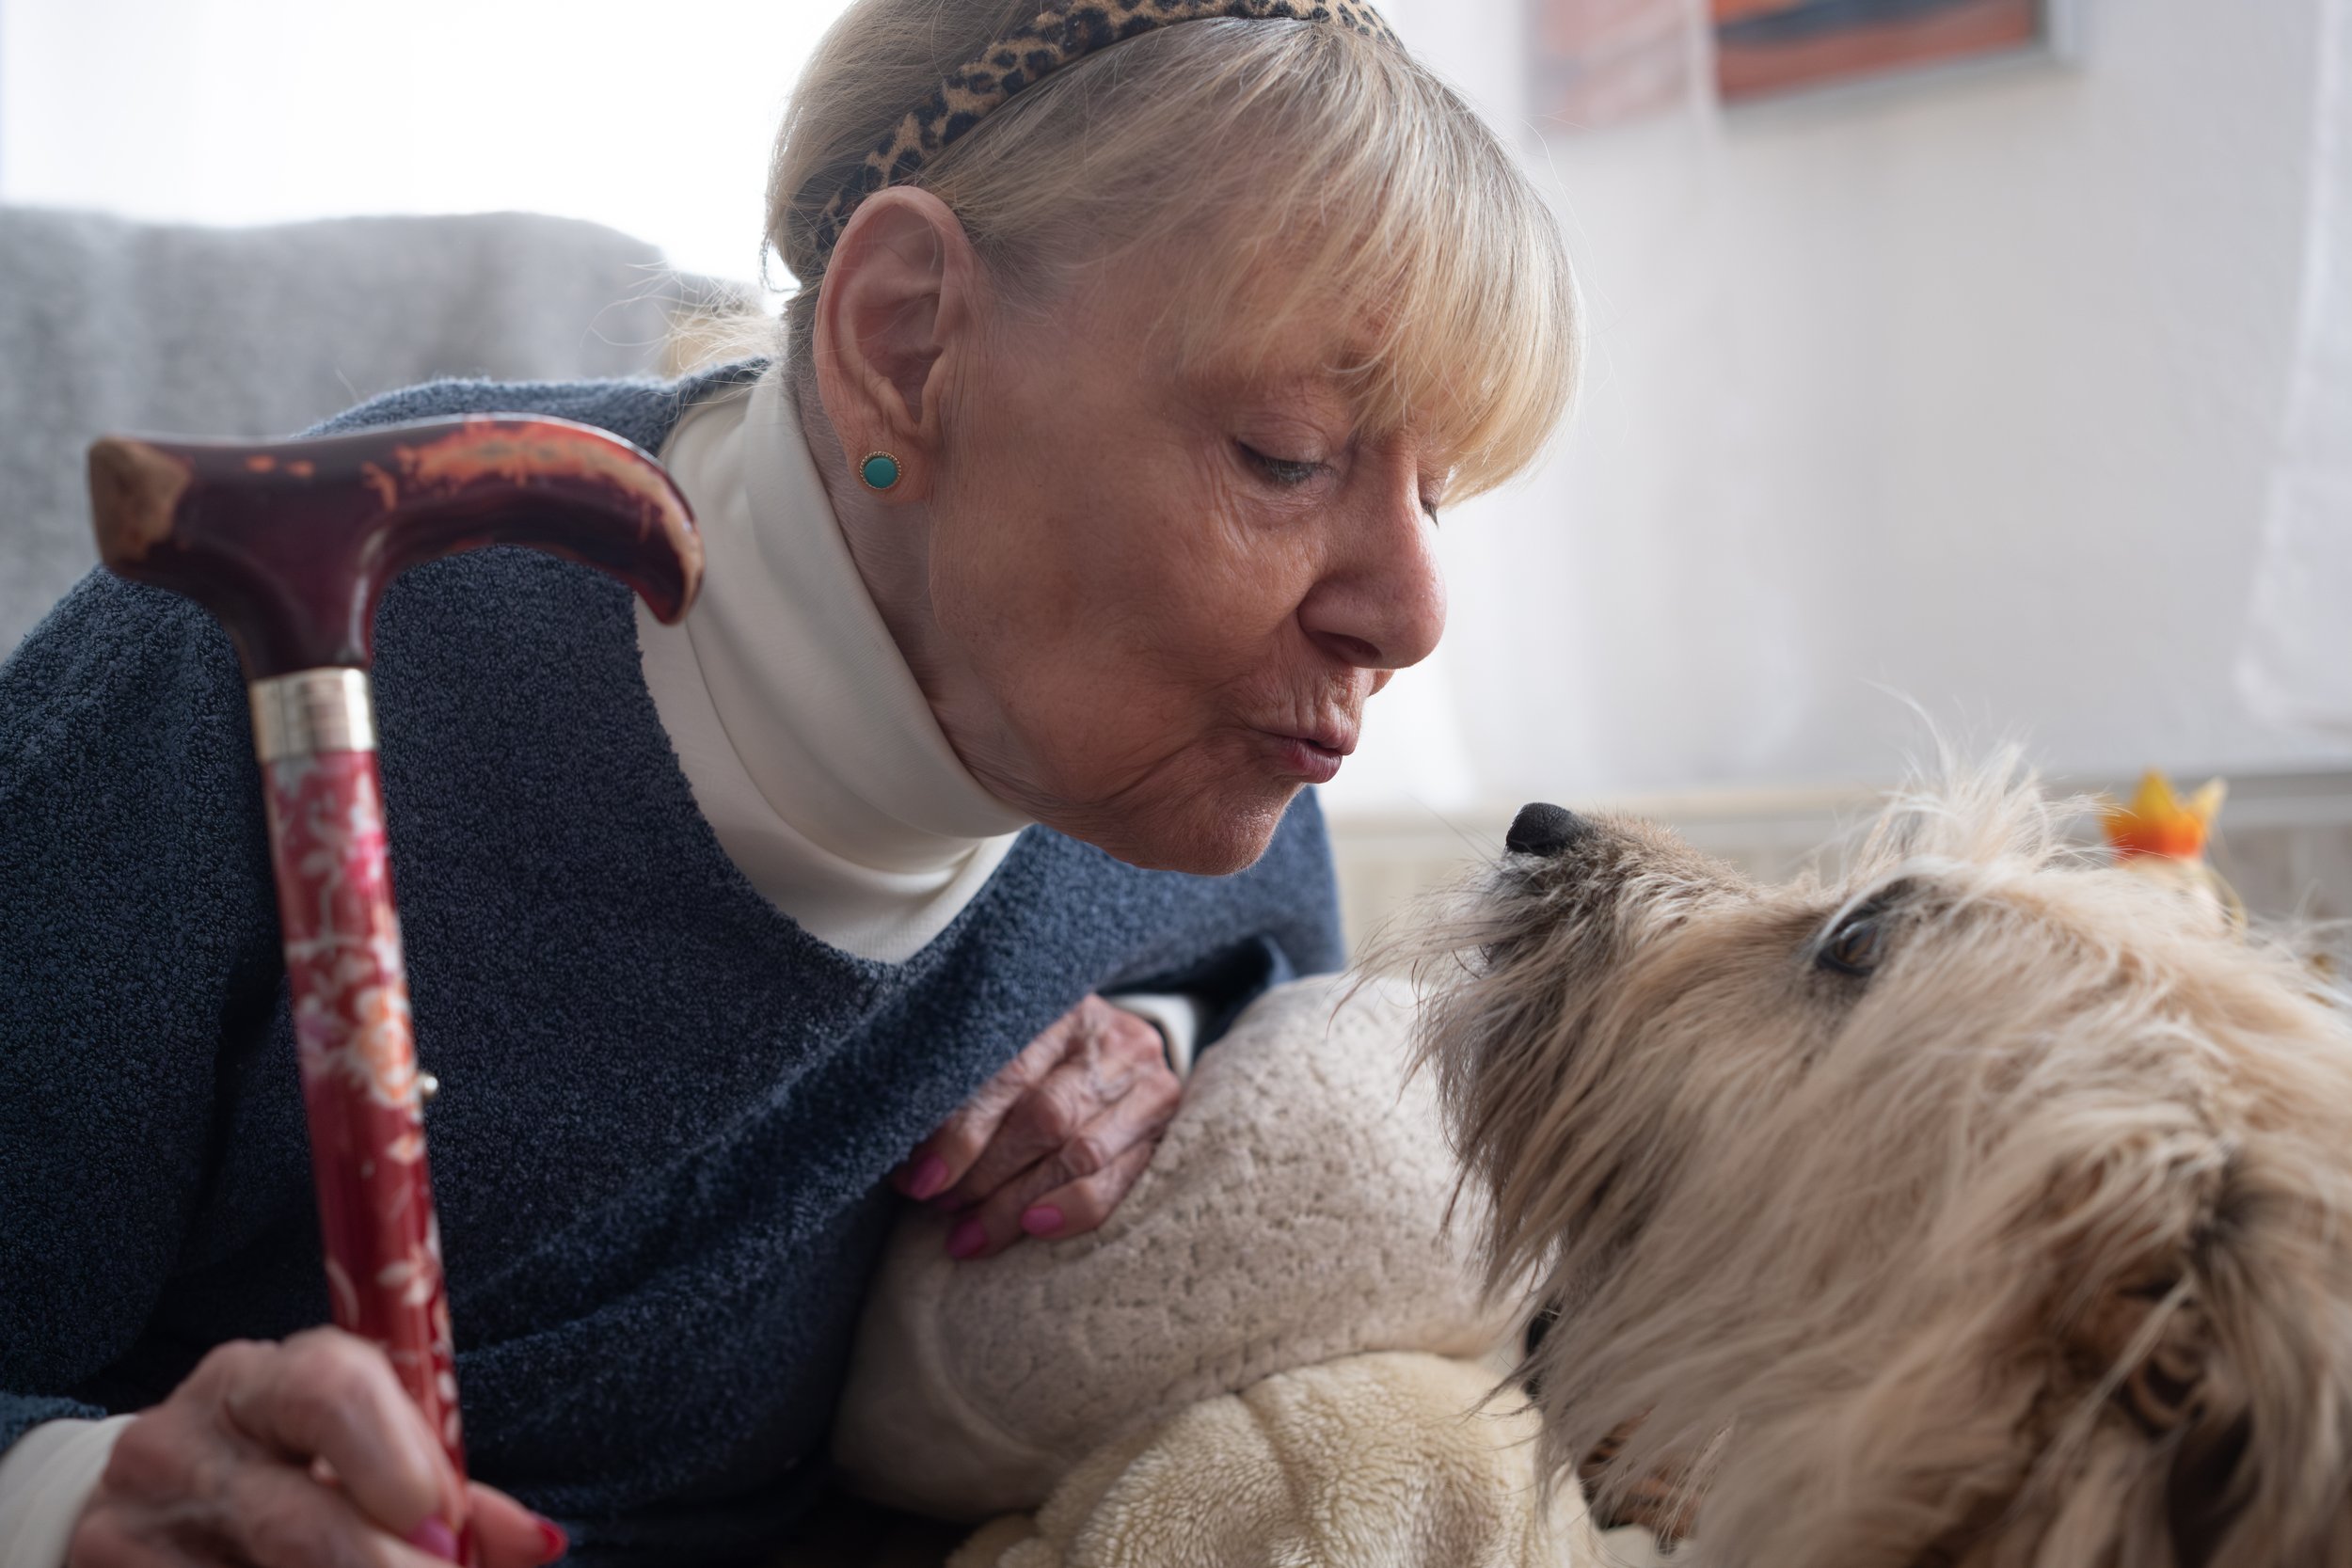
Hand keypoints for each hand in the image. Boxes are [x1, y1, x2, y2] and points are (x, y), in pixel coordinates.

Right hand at [69, 1328, 563, 1567]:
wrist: (141, 1508)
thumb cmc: (289, 1469)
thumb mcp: (359, 1452)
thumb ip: (446, 1490)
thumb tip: (539, 1541)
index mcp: (261, 1380)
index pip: (328, 1389)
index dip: (398, 1459)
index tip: (441, 1518)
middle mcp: (181, 1443)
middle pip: (297, 1519)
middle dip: (384, 1567)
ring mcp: (129, 1528)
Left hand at [892, 994, 1180, 1260]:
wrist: (1115, 1054)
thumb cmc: (1039, 1059)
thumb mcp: (1003, 1051)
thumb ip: (964, 1092)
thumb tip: (912, 1168)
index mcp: (1062, 1007)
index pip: (1010, 1072)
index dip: (962, 1132)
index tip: (918, 1179)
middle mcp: (1113, 1039)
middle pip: (1046, 1116)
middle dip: (985, 1173)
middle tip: (940, 1207)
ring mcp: (1149, 1084)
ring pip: (1080, 1154)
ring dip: (1016, 1203)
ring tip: (970, 1233)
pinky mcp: (1167, 1129)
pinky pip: (1119, 1182)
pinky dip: (1070, 1210)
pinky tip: (1031, 1228)